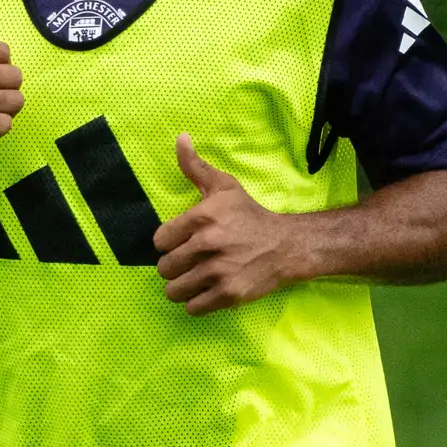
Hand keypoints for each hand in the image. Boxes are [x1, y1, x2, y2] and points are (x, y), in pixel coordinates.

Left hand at [153, 135, 298, 313]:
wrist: (286, 245)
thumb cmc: (250, 215)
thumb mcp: (224, 187)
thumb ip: (195, 166)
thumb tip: (180, 138)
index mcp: (202, 217)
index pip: (160, 241)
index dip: (170, 243)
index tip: (184, 242)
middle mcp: (208, 244)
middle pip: (164, 268)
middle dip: (176, 267)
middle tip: (192, 262)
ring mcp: (218, 271)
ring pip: (174, 291)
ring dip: (182, 287)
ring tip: (197, 279)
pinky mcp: (228, 294)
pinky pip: (192, 307)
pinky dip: (196, 303)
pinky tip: (208, 291)